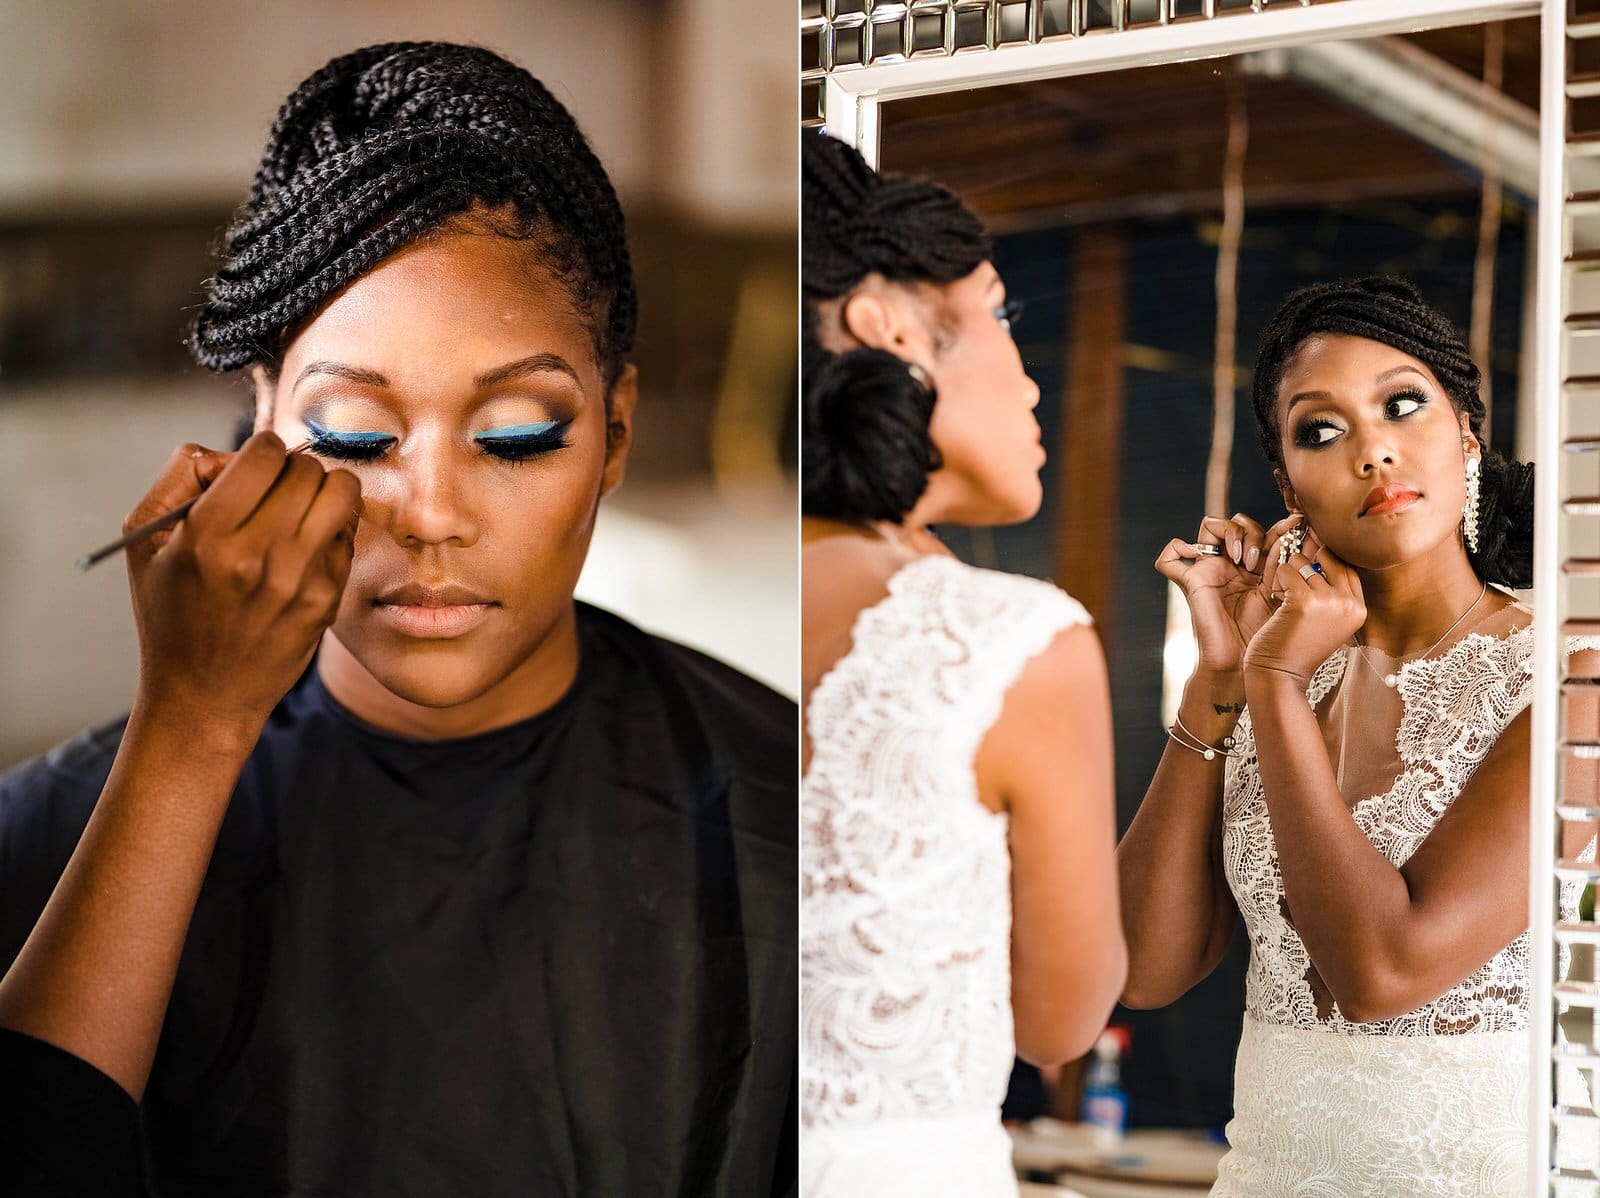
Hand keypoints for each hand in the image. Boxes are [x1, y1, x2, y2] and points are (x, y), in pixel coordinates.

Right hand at [124, 432, 361, 732]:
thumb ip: (181, 477)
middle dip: (293, 470)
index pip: (264, 453)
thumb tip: (232, 452)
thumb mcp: (146, 540)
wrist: (204, 695)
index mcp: (207, 536)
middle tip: (276, 492)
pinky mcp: (328, 598)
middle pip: (308, 470)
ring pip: (342, 493)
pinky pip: (347, 535)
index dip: (261, 450)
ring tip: (299, 510)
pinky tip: (303, 550)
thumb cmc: (171, 612)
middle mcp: (259, 556)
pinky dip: (330, 531)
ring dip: (323, 491)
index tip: (253, 468)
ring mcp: (301, 579)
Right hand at [1155, 513, 1292, 676]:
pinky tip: (1196, 556)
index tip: (1295, 528)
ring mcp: (1208, 572)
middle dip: (1253, 533)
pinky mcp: (1190, 582)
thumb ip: (1284, 560)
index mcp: (1254, 568)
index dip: (1278, 528)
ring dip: (1231, 534)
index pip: (1262, 531)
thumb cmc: (1266, 636)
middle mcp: (1230, 566)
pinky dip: (1176, 548)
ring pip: (1210, 525)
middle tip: (1260, 561)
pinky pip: (1169, 558)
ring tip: (1243, 560)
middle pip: (1237, 523)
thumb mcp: (1282, 591)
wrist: (1245, 666)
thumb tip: (1295, 525)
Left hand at [1242, 522, 1364, 684]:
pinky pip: (1286, 570)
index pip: (1347, 565)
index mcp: (1359, 608)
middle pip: (1329, 556)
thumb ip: (1330, 588)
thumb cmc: (1296, 646)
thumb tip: (1321, 545)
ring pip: (1303, 561)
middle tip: (1292, 585)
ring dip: (1287, 574)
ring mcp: (1329, 601)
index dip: (1325, 560)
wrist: (1280, 675)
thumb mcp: (1326, 618)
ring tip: (1285, 599)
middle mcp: (1350, 603)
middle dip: (1306, 562)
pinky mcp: (1305, 601)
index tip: (1308, 566)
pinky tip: (1276, 600)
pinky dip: (1276, 581)